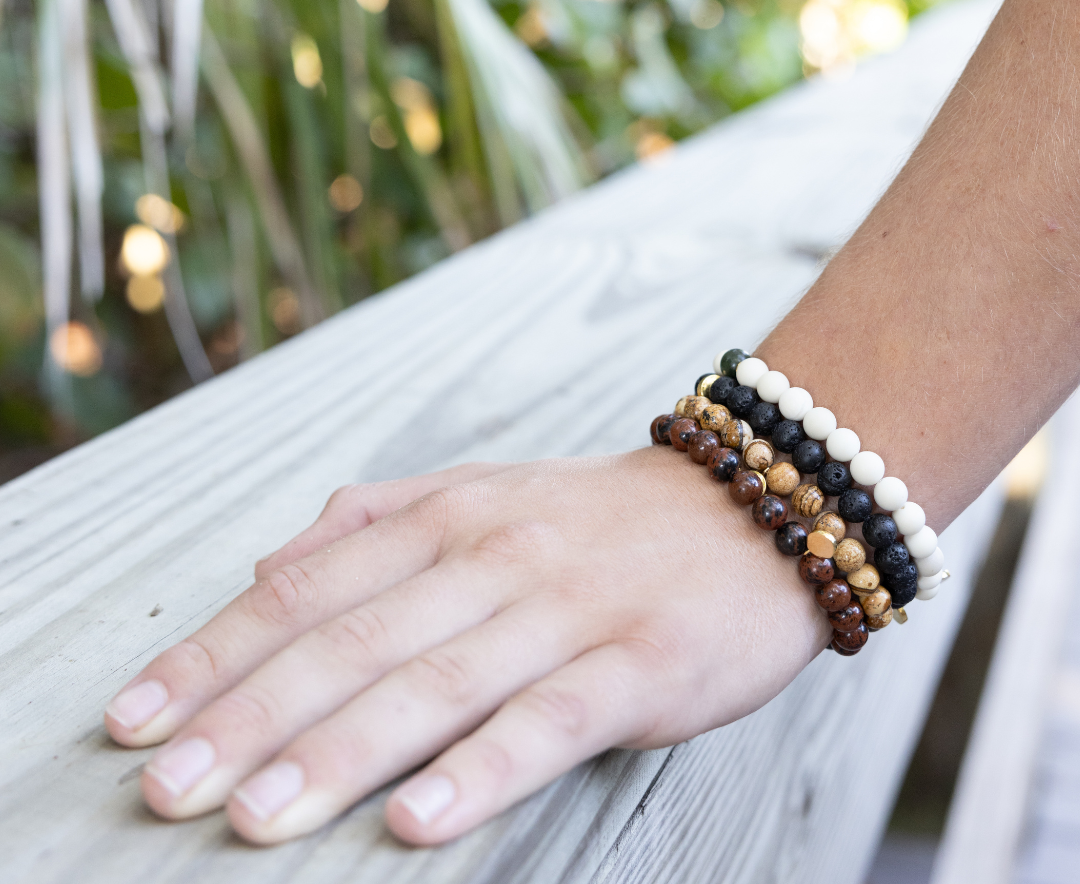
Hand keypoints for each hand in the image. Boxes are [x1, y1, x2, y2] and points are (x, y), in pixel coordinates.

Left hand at [104, 449, 827, 845]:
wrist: (754, 507)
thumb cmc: (600, 517)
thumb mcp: (482, 489)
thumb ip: (374, 519)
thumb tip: (268, 567)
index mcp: (446, 516)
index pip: (306, 589)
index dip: (214, 654)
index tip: (132, 718)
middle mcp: (493, 555)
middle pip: (352, 639)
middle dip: (247, 716)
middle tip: (162, 787)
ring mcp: (566, 607)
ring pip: (437, 681)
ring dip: (340, 751)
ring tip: (256, 817)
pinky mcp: (638, 661)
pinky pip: (551, 718)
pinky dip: (483, 768)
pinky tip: (418, 822)